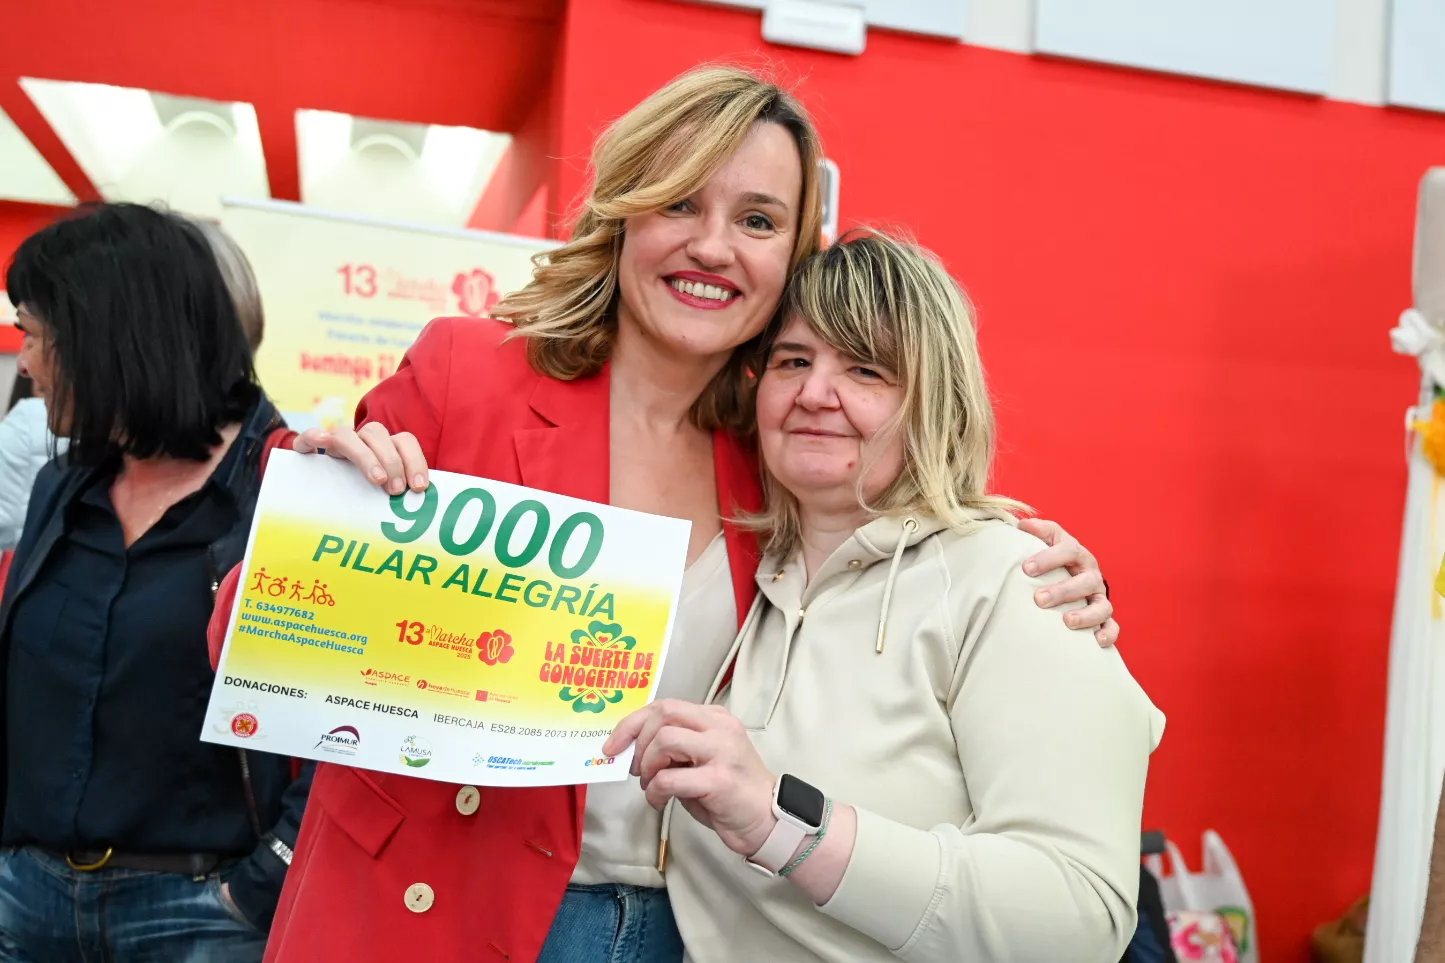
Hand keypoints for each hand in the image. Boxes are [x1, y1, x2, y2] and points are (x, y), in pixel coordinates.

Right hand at [293, 422, 428, 495]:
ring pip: (348, 434)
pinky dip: (314, 437)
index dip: (415, 460)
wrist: (314, 493)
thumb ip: (401, 497)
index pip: (404, 440)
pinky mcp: (307, 450)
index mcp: (383, 447)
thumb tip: (429, 510)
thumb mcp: (384, 496)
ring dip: (365, 455)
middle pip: (377, 432)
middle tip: (396, 490)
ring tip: (376, 480)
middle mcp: (360, 441)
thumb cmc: (360, 498)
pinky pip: (308, 437)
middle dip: (392, 461)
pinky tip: (321, 444)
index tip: (419, 487)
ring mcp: (334, 444)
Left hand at [604, 700, 776, 857]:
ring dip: (647, 765)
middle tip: (634, 768)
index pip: (665, 706)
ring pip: (666, 740)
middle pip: (663, 714)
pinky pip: (670, 778)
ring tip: (649, 785)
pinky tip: (658, 801)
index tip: (614, 744)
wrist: (767, 821)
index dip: (632, 723)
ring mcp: (722, 751)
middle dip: (637, 740)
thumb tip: (633, 751)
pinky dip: (654, 791)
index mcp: (715, 718)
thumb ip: (675, 748)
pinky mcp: (719, 780)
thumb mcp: (702, 759)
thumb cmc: (730, 793)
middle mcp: (720, 728)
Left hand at [1017, 517, 1117, 647]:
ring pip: (1102, 606)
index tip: (1026, 569)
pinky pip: (1112, 626)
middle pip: (1085, 581)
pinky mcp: (1104, 616)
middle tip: (1039, 599)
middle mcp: (1091, 574)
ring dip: (1086, 614)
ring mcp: (1099, 596)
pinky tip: (1096, 641)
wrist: (1071, 574)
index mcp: (1077, 553)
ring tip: (1067, 622)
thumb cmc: (1053, 558)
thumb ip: (1037, 532)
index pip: (1068, 550)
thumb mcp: (1047, 541)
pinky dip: (1108, 633)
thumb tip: (1022, 525)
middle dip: (1063, 591)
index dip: (1049, 558)